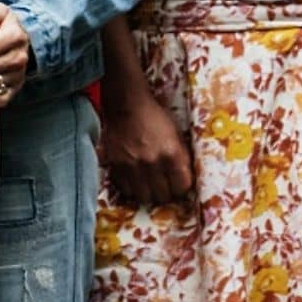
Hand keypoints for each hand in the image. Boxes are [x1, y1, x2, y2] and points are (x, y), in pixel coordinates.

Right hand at [100, 86, 194, 203]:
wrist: (127, 104)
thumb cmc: (154, 116)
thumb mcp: (176, 133)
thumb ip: (181, 156)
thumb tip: (185, 177)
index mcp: (172, 153)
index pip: (182, 187)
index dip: (181, 186)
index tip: (178, 183)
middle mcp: (152, 163)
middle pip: (163, 196)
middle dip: (165, 191)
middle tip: (163, 184)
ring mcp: (133, 166)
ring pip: (144, 197)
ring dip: (148, 192)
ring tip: (148, 184)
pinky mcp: (116, 165)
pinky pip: (125, 189)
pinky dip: (131, 187)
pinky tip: (134, 178)